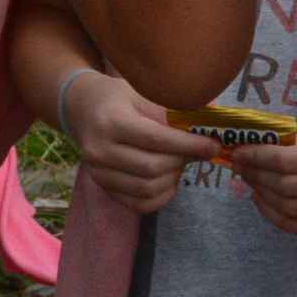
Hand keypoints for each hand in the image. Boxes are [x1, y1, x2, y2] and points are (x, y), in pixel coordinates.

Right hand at [62, 70, 219, 214]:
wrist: (83, 108)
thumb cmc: (118, 97)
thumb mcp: (143, 92)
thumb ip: (173, 109)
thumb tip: (211, 124)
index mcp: (111, 121)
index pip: (156, 139)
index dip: (189, 145)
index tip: (213, 145)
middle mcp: (99, 150)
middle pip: (152, 168)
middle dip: (182, 161)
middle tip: (197, 151)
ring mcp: (98, 172)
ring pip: (147, 189)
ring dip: (173, 178)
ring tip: (180, 161)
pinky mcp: (102, 187)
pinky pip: (139, 204)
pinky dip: (161, 196)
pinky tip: (169, 179)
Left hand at [225, 125, 296, 237]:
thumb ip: (295, 142)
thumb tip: (255, 149)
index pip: (285, 161)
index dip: (255, 157)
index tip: (238, 152)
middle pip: (283, 186)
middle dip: (254, 175)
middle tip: (239, 165)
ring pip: (287, 209)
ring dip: (260, 195)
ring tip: (249, 180)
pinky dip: (274, 215)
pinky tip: (262, 200)